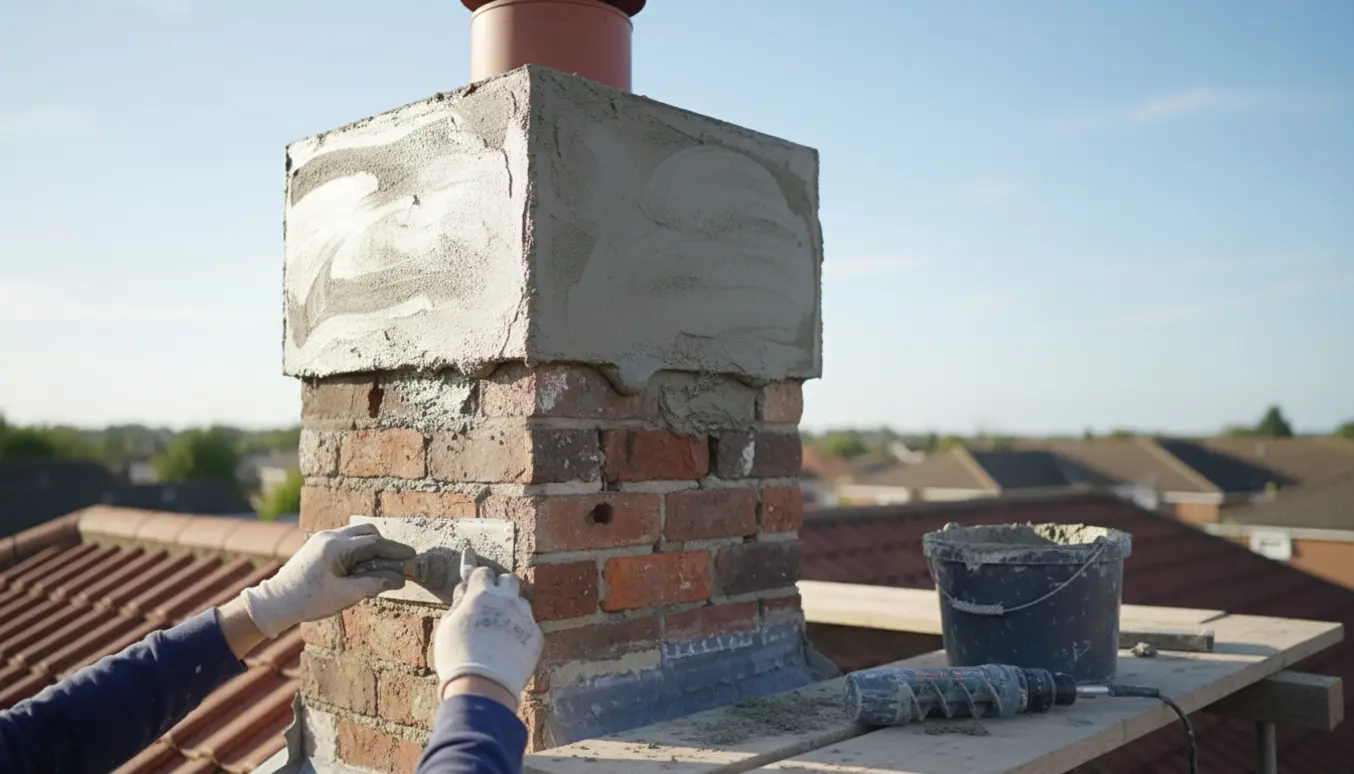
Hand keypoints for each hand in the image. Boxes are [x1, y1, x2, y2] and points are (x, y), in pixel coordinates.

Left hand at [239, 523, 415, 637]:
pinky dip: (359, 551)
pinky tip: (362, 569)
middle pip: (367, 532)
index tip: (411, 557)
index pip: (374, 543)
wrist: (275, 603)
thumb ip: (374, 584)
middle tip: (397, 563)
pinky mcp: (318, 546)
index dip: (395, 550)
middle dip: (385, 546)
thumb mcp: (345, 595)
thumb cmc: (308, 601)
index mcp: (336, 546)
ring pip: (357, 535)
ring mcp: (322, 539)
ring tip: (380, 570)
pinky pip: (346, 542)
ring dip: (371, 549)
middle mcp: (329, 536)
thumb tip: (399, 579)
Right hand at [434, 566, 542, 700]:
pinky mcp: (536, 637)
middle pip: (509, 580)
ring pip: (521, 603)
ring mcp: (525, 618)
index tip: (475, 586)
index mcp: (482, 594)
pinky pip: (529, 626)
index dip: (478, 579)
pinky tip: (509, 647)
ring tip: (499, 629)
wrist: (483, 686)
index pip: (483, 573)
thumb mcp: (447, 627)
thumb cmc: (457, 656)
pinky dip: (520, 632)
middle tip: (490, 601)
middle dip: (500, 586)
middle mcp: (507, 601)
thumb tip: (463, 591)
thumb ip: (458, 604)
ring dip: (512, 609)